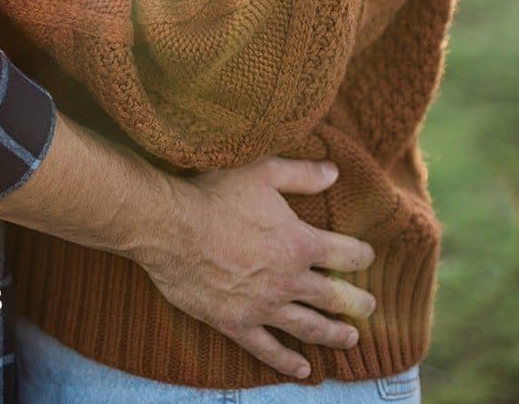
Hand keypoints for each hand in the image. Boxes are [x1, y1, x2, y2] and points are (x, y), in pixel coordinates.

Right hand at [134, 157, 375, 378]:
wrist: (171, 227)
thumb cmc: (214, 193)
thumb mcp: (261, 171)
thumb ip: (301, 174)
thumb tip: (334, 172)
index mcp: (299, 242)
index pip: (344, 253)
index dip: (360, 254)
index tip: (368, 255)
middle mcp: (288, 279)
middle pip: (334, 296)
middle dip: (357, 302)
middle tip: (371, 306)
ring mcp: (264, 306)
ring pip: (309, 327)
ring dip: (334, 334)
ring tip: (351, 339)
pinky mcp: (237, 323)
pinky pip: (268, 350)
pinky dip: (288, 362)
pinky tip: (303, 370)